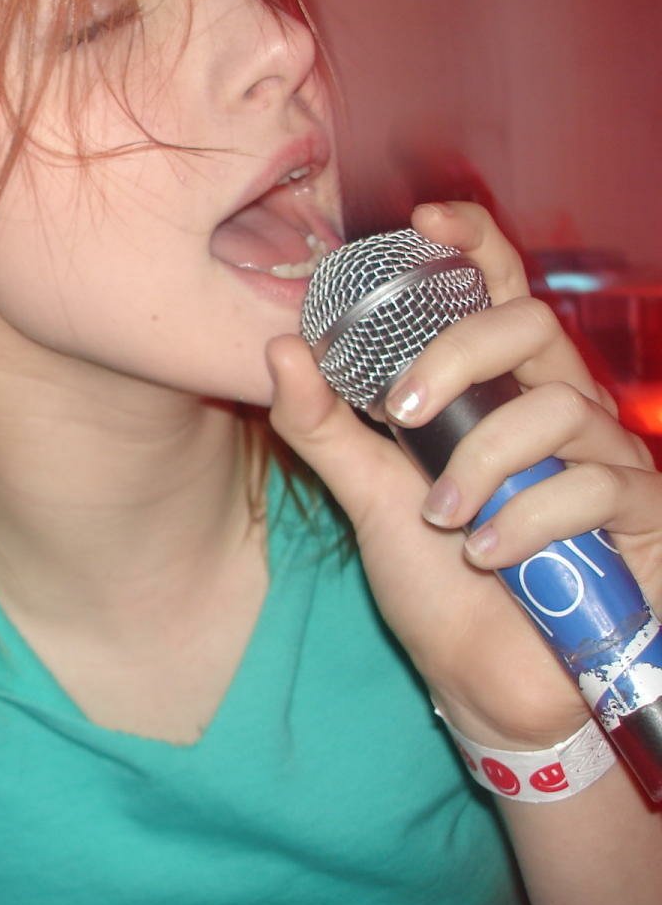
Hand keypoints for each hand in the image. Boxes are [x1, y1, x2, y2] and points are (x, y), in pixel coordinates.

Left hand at [266, 201, 661, 748]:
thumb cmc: (440, 583)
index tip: (425, 220)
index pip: (497, 294)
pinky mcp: (640, 515)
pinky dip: (529, 519)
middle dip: (458, 356)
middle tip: (403, 413)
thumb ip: (325, 428)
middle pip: (528, 326)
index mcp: (497, 393)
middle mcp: (558, 409)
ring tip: (442, 519)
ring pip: (562, 408)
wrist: (491, 683)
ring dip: (487, 464)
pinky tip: (487, 556)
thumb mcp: (370, 497)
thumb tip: (279, 347)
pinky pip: (596, 486)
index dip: (474, 245)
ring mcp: (607, 460)